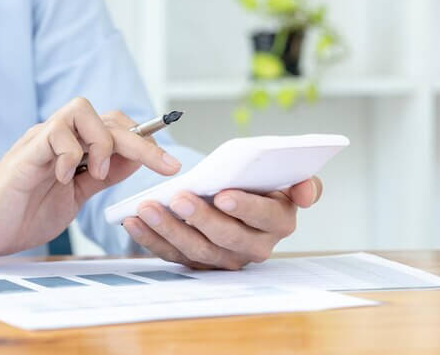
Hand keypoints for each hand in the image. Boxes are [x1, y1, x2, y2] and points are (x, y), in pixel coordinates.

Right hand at [0, 98, 180, 257]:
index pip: (114, 127)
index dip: (143, 139)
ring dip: (102, 141)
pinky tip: (63, 178)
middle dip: (141, 140)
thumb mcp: (75, 197)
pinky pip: (56, 133)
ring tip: (96, 173)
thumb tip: (133, 159)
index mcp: (71, 149)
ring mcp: (40, 141)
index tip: (169, 163)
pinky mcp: (25, 153)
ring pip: (82, 109)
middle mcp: (57, 137)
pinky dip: (70, 154)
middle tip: (164, 165)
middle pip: (107, 117)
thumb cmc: (21, 215)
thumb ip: (100, 176)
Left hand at [122, 177, 322, 269]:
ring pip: (196, 250)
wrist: (237, 193)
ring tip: (146, 208)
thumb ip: (304, 182)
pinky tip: (133, 221)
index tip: (223, 195)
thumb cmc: (260, 181)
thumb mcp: (285, 176)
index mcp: (279, 222)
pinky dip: (150, 238)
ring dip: (169, 228)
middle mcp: (254, 246)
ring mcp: (224, 258)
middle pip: (227, 238)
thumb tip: (306, 193)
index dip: (245, 207)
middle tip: (178, 198)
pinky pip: (172, 254)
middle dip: (201, 218)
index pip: (265, 217)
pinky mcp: (197, 262)